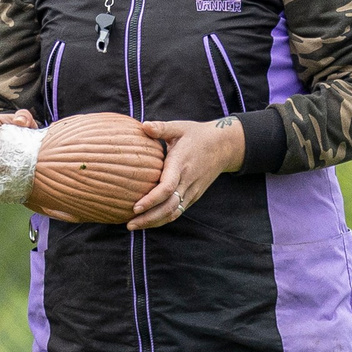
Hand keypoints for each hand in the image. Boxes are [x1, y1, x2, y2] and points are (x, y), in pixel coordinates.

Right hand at [0, 109, 34, 188]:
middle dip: (5, 155)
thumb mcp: (21, 119)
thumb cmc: (15, 128)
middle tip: (21, 159)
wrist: (8, 139)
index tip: (11, 142)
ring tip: (16, 170)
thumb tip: (21, 122)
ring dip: (1, 168)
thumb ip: (23, 116)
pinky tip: (6, 182)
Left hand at [129, 117, 244, 229]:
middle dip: (149, 218)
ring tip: (133, 226)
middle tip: (129, 224)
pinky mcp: (193, 196)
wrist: (223, 146)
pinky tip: (147, 221)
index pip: (167, 188)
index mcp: (181, 165)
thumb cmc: (196, 135)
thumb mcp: (179, 128)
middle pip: (169, 207)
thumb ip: (161, 128)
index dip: (151, 200)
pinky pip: (177, 212)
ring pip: (173, 213)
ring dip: (153, 222)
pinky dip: (162, 219)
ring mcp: (192, 191)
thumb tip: (143, 125)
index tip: (135, 207)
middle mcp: (188, 182)